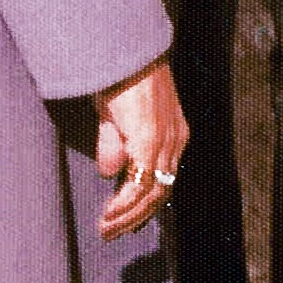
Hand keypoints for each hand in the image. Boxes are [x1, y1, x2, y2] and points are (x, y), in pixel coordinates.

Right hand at [92, 58, 191, 238]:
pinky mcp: (150, 139)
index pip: (163, 180)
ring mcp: (165, 141)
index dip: (142, 205)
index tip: (121, 220)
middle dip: (134, 218)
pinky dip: (124, 204)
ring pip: (152, 194)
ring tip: (106, 230)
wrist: (121, 50)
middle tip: (110, 233)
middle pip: (161, 193)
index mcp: (172, 134)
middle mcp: (175, 140)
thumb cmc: (118, 75)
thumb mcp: (114, 116)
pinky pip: (140, 182)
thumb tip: (108, 172)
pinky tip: (109, 214)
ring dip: (127, 216)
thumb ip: (114, 143)